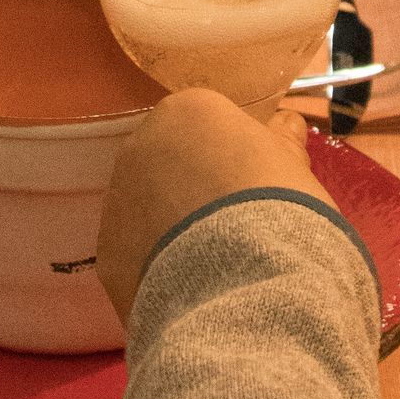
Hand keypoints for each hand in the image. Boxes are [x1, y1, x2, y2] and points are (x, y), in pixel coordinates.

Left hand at [97, 89, 326, 324]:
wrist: (243, 280)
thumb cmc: (277, 206)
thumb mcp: (292, 166)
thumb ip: (281, 141)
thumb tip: (284, 124)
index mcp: (186, 112)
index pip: (207, 124)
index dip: (233, 156)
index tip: (255, 184)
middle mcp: (140, 147)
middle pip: (169, 161)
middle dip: (195, 185)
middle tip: (235, 221)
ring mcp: (116, 199)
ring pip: (147, 207)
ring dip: (173, 225)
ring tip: (216, 261)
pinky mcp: (107, 254)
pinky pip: (137, 253)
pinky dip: (159, 266)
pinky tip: (193, 286)